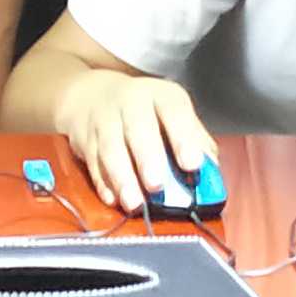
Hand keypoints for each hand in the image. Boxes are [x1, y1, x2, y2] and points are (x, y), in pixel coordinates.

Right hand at [54, 68, 217, 210]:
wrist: (92, 94)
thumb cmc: (143, 110)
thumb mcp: (171, 112)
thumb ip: (194, 140)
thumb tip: (211, 174)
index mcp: (159, 95)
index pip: (173, 111)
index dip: (183, 137)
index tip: (192, 165)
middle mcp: (130, 103)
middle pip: (137, 129)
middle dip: (147, 158)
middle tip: (157, 185)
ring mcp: (103, 120)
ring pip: (111, 149)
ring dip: (122, 177)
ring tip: (134, 202)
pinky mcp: (84, 139)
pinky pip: (92, 163)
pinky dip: (102, 183)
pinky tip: (112, 198)